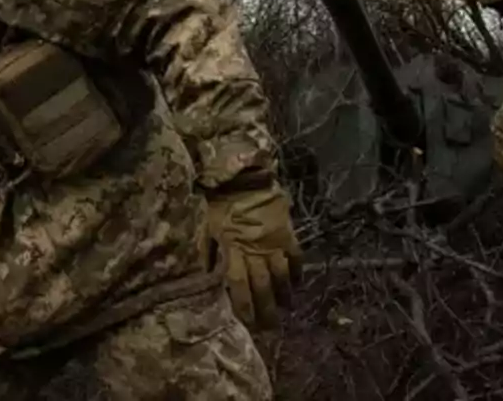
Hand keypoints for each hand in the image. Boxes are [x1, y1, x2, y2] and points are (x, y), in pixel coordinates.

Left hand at [204, 182, 301, 329]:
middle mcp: (255, 251)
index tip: (247, 323)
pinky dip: (297, 270)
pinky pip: (295, 256)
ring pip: (281, 275)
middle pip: (262, 286)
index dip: (244, 305)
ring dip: (284, 294)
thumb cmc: (219, 202)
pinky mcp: (287, 231)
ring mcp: (273, 242)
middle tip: (271, 327)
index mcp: (233, 250)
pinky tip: (297, 282)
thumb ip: (206, 252)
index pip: (238, 285)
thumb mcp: (205, 226)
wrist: (242, 176)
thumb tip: (205, 276)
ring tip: (286, 308)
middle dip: (266, 309)